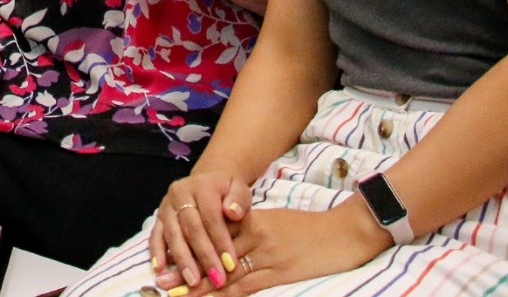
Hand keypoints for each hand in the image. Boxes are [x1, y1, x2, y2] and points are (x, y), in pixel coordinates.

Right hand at [150, 170, 250, 289]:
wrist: (206, 181)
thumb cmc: (226, 191)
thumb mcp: (239, 189)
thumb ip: (239, 200)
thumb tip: (233, 213)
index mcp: (202, 186)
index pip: (211, 216)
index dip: (220, 241)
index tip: (230, 265)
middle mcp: (180, 193)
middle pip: (191, 228)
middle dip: (204, 255)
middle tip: (216, 278)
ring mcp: (167, 206)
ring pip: (173, 234)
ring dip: (183, 260)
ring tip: (193, 281)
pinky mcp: (158, 217)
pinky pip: (155, 235)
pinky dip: (157, 252)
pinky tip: (160, 269)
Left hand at [169, 204, 388, 295]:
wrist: (345, 232)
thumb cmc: (310, 228)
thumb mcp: (275, 221)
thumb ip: (249, 228)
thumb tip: (224, 243)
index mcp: (252, 219)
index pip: (213, 235)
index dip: (190, 249)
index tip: (169, 259)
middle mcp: (255, 235)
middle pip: (213, 253)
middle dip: (187, 270)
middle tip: (163, 282)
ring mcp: (267, 254)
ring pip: (226, 273)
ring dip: (200, 286)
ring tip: (177, 294)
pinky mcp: (280, 271)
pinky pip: (247, 285)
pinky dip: (226, 294)